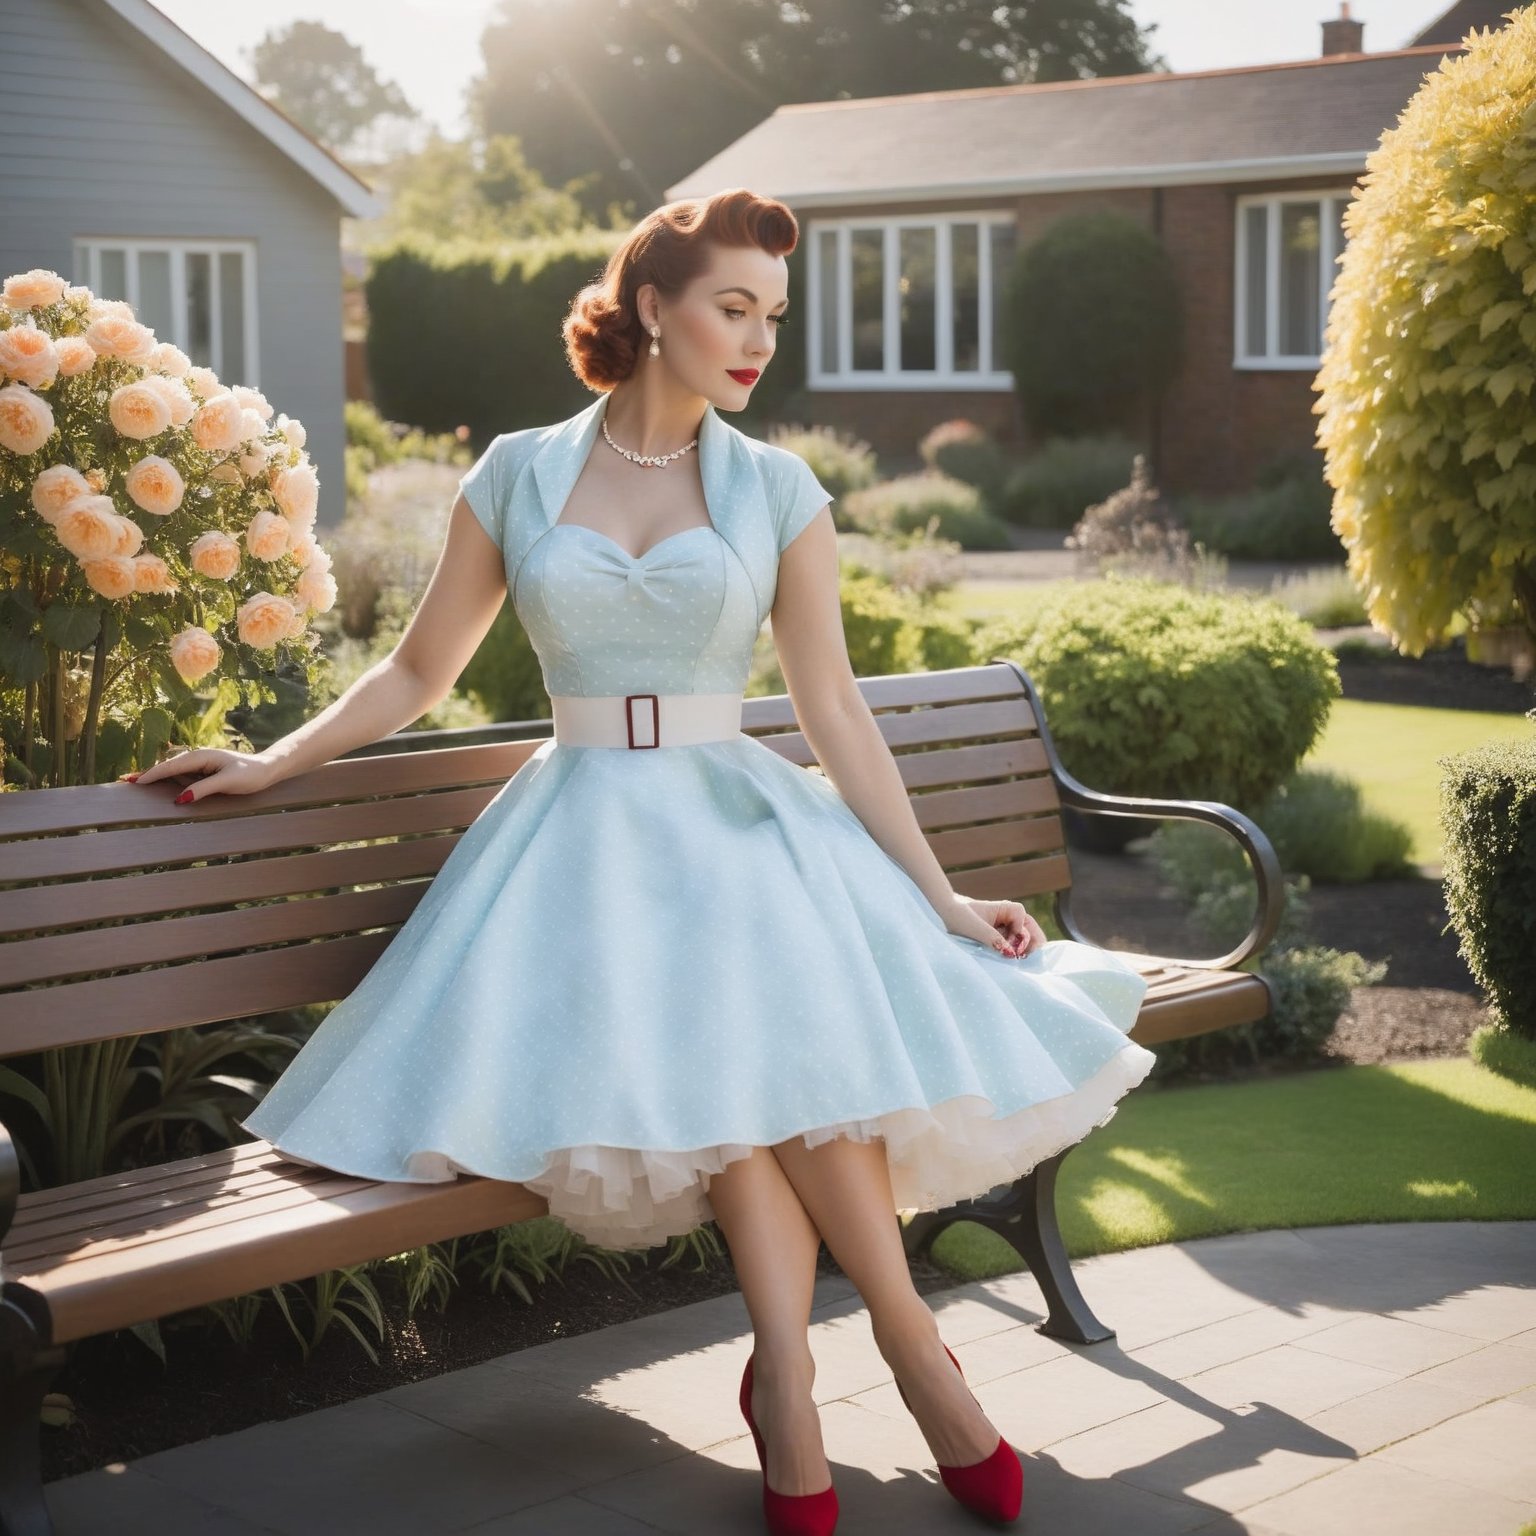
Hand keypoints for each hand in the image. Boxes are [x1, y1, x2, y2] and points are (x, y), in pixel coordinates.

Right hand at [119, 746, 277, 802]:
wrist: (267, 769)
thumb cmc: (250, 775)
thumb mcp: (228, 783)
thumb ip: (204, 789)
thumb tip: (179, 798)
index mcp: (202, 757)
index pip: (172, 766)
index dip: (153, 774)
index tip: (136, 781)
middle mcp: (198, 757)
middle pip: (168, 767)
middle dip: (147, 773)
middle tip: (124, 780)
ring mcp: (200, 764)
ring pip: (173, 771)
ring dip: (155, 776)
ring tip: (133, 782)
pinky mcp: (203, 771)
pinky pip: (181, 775)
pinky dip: (167, 779)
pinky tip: (156, 783)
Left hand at [940, 893, 1046, 957]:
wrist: (943, 915)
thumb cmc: (957, 916)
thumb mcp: (975, 929)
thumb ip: (994, 940)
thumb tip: (1011, 954)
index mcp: (1002, 908)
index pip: (1020, 914)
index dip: (1020, 928)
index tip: (1012, 942)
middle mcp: (1006, 917)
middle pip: (1028, 927)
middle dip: (1029, 942)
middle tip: (1025, 957)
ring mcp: (1004, 928)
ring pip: (1023, 937)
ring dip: (1022, 949)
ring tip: (1019, 960)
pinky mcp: (998, 939)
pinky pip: (1012, 945)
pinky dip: (1014, 953)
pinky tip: (1011, 961)